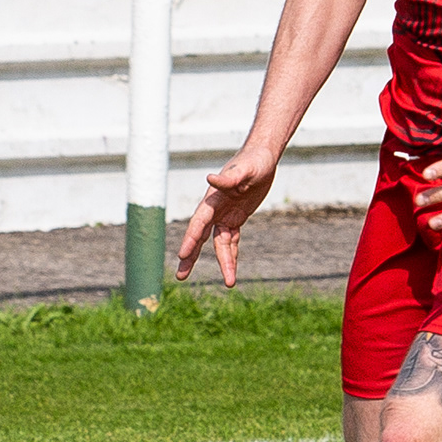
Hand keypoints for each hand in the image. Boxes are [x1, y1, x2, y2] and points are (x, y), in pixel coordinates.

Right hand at [174, 149, 276, 285]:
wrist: (262, 158)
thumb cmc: (253, 162)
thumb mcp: (245, 170)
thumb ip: (229, 177)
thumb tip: (210, 177)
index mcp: (212, 199)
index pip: (198, 223)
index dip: (190, 239)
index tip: (183, 255)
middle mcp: (214, 210)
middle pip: (199, 237)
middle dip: (190, 257)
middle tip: (180, 276)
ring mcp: (224, 215)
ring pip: (219, 244)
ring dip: (223, 262)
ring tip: (229, 282)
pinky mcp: (235, 218)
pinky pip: (232, 241)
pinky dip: (232, 255)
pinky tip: (232, 270)